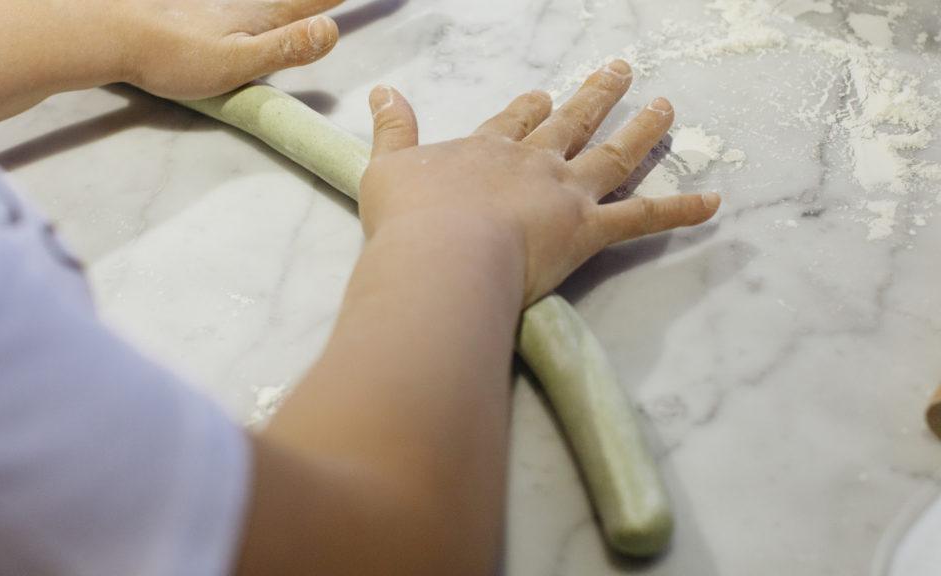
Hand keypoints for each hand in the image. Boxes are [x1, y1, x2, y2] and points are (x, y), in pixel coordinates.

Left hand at [118, 0, 346, 98]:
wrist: (116, 36)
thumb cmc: (174, 57)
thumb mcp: (238, 62)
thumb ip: (285, 48)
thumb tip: (331, 29)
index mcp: (261, 17)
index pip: (313, 2)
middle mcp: (246, 5)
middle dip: (316, 0)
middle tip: (336, 0)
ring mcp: (220, 6)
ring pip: (263, 1)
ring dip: (291, 4)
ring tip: (303, 6)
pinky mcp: (198, 12)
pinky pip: (237, 5)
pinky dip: (257, 8)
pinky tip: (247, 10)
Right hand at [359, 60, 720, 305]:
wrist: (442, 255)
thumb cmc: (410, 219)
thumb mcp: (386, 168)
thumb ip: (390, 130)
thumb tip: (383, 90)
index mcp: (488, 150)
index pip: (515, 122)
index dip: (530, 110)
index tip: (544, 96)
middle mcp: (534, 163)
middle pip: (572, 122)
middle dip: (597, 96)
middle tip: (621, 72)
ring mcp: (565, 193)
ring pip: (613, 155)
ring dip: (642, 129)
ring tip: (667, 107)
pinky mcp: (588, 229)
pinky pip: (643, 218)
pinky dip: (680, 209)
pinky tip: (713, 201)